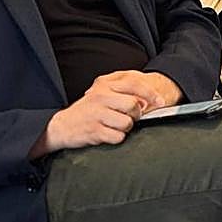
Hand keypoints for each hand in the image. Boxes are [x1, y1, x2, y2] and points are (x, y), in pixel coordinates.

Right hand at [31, 71, 179, 155]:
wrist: (62, 126)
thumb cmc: (88, 111)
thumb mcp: (103, 96)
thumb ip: (124, 94)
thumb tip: (148, 101)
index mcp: (104, 85)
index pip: (134, 84)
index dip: (151, 93)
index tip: (160, 102)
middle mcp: (100, 97)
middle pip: (134, 105)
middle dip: (136, 115)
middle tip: (128, 118)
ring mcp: (96, 114)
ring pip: (127, 123)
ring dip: (125, 128)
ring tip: (114, 126)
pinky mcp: (93, 130)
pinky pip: (118, 136)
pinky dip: (117, 138)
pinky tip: (108, 134)